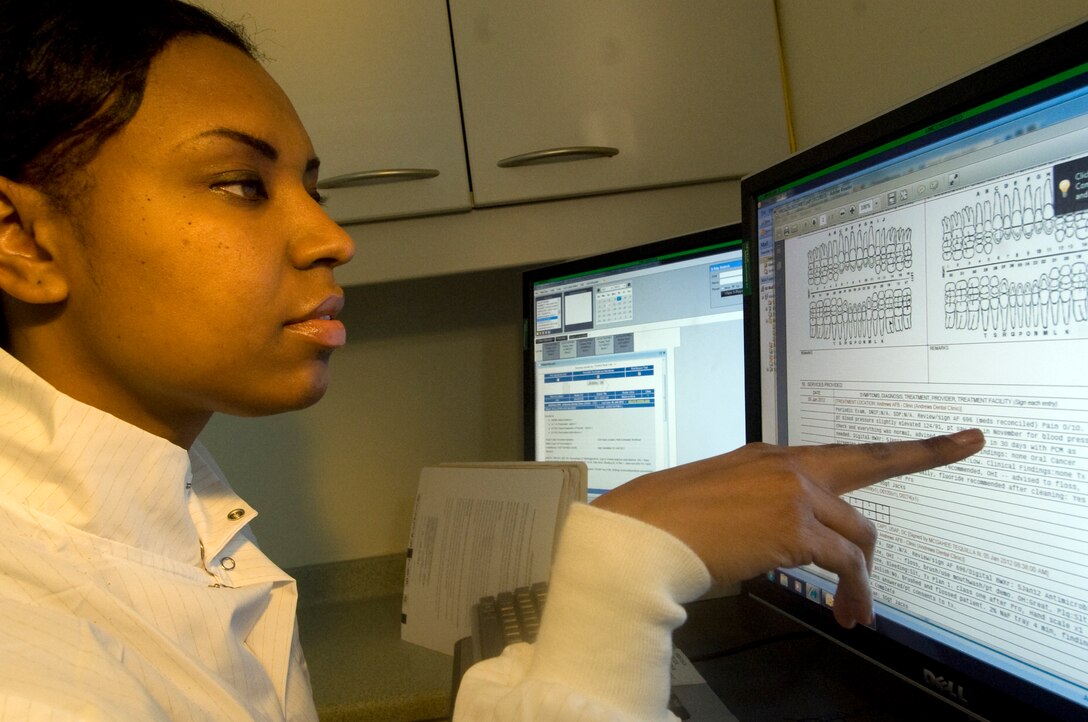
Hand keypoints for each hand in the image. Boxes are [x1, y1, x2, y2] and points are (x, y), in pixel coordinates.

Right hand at [591, 429, 985, 627]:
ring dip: (863, 579)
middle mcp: (787, 465)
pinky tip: (845, 612)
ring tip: (854, 610)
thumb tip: (786, 536)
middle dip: (922, 458)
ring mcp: (793, 492)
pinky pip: (846, 564)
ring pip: (860, 534)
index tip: (956, 436)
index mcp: (769, 456)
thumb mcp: (720, 500)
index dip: (909, 445)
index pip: (846, 450)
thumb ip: (760, 504)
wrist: (640, 532)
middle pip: (869, 470)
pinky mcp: (793, 526)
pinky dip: (854, 592)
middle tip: (959, 448)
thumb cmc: (666, 521)